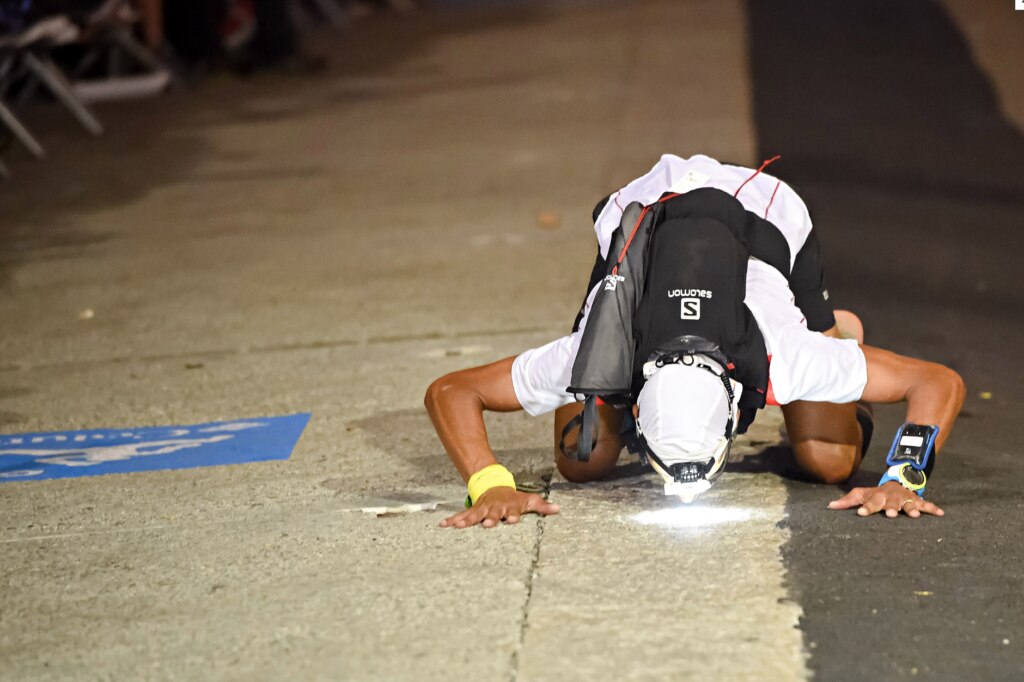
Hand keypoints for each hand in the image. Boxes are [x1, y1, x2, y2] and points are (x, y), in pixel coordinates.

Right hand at [440, 487, 559, 528]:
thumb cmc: (513, 499)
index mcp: (509, 507)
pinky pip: (460, 516)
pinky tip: (442, 525)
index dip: (513, 515)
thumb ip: (542, 506)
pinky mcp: (472, 512)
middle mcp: (494, 508)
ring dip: (467, 520)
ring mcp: (482, 509)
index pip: (513, 511)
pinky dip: (452, 520)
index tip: (513, 520)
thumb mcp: (528, 500)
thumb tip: (558, 509)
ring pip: (474, 515)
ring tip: (459, 526)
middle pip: (492, 514)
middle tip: (487, 525)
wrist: (494, 487)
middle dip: (490, 519)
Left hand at [828, 481, 944, 518]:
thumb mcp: (860, 494)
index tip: (860, 513)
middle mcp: (891, 498)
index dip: (865, 508)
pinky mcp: (917, 501)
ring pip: (909, 504)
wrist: (895, 481)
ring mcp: (905, 499)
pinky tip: (941, 513)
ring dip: (911, 509)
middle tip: (890, 515)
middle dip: (891, 509)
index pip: (869, 503)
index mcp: (877, 497)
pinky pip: (927, 505)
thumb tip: (829, 506)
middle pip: (890, 504)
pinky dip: (933, 508)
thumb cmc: (875, 493)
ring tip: (915, 515)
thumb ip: (847, 501)